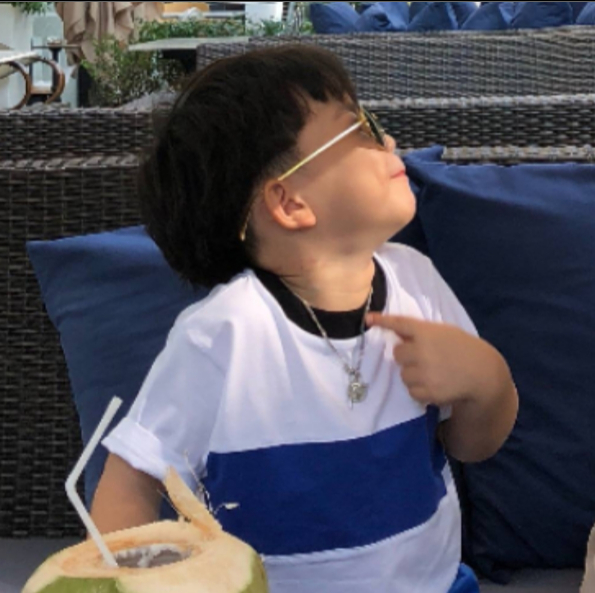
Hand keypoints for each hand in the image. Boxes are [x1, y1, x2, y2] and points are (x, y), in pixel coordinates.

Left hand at [366, 313, 497, 407]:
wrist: (482, 373)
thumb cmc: (461, 349)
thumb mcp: (443, 333)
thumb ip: (421, 333)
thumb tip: (397, 335)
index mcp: (427, 332)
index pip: (400, 323)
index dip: (383, 321)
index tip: (368, 318)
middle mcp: (422, 350)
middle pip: (397, 353)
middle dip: (407, 356)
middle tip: (424, 358)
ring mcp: (424, 372)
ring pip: (403, 374)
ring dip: (413, 374)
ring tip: (433, 372)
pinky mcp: (427, 392)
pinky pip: (411, 391)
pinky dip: (420, 390)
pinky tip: (436, 384)